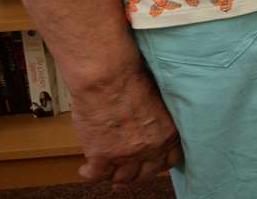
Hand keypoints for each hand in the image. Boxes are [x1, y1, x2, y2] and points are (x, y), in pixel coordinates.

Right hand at [71, 67, 182, 183]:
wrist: (108, 79)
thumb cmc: (132, 80)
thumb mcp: (159, 101)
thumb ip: (157, 121)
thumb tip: (150, 128)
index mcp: (168, 133)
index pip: (171, 160)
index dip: (159, 163)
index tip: (152, 163)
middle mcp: (151, 148)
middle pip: (146, 173)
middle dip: (137, 174)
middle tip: (127, 174)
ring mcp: (126, 155)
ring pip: (122, 178)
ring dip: (114, 176)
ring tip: (106, 172)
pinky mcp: (101, 156)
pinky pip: (96, 176)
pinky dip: (89, 174)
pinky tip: (86, 169)